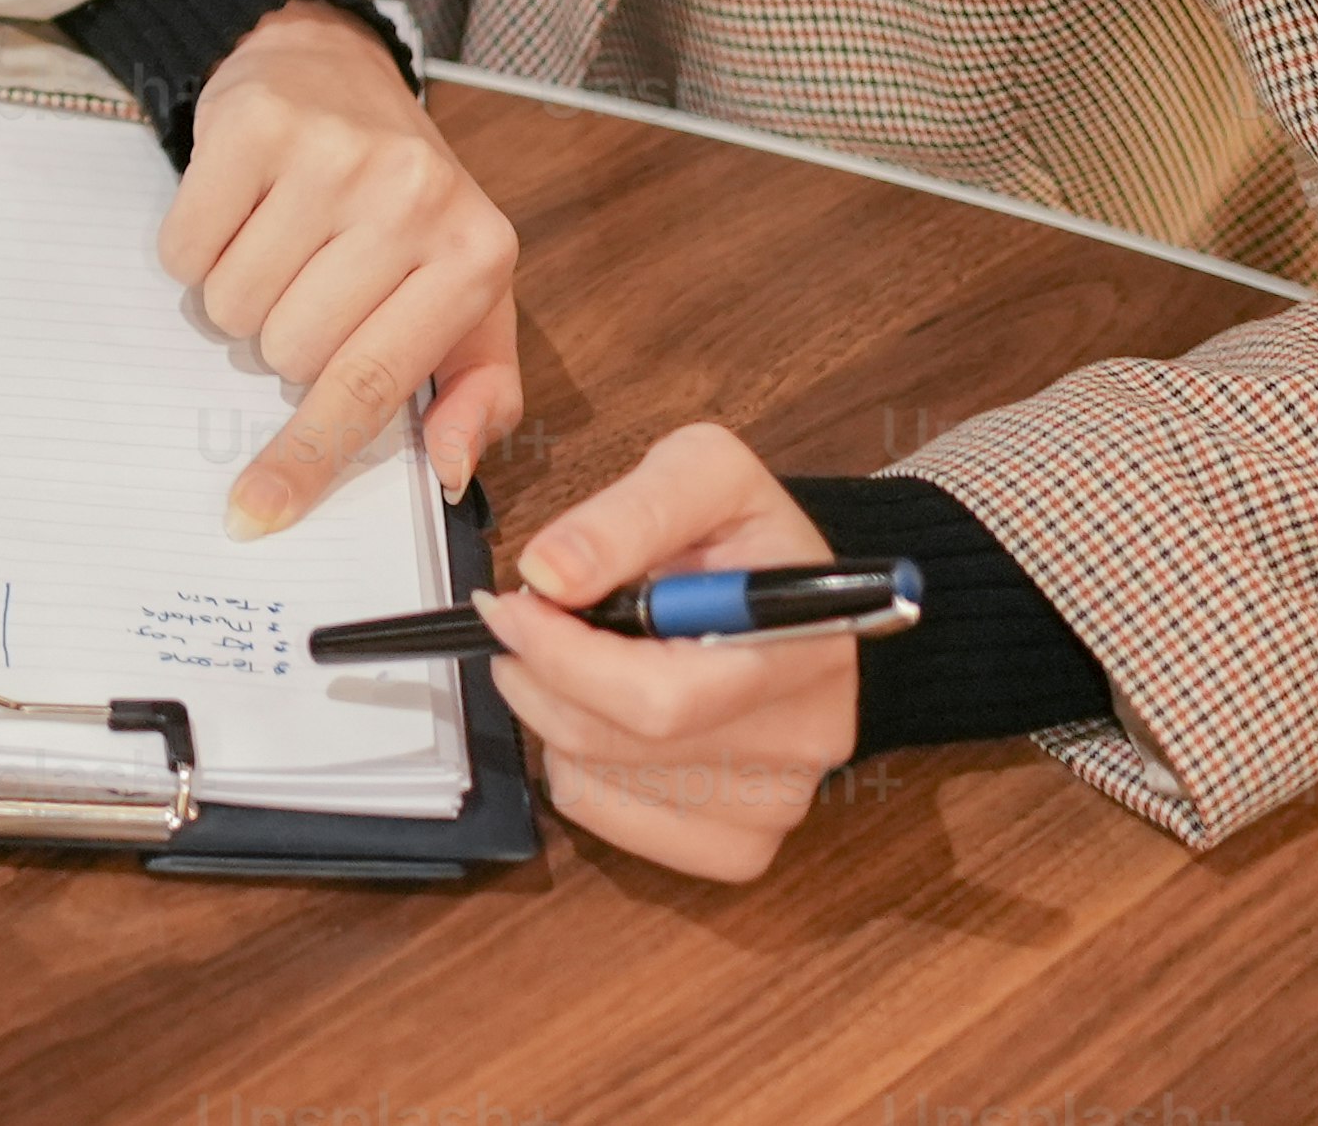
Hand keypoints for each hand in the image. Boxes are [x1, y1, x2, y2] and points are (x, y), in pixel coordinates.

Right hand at [161, 2, 525, 537]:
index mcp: (476, 255)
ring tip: (275, 242)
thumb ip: (477, 390)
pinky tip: (238, 211)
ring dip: (237, 297)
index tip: (257, 510)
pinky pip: (186, 249)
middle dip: (281, 339)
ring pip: (232, 307)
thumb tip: (447, 470)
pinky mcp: (256, 124)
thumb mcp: (467, 293)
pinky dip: (195, 252)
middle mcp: (413, 199)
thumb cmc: (405, 203)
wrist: (335, 68)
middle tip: (306, 283)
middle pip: (289, 351)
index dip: (306, 457)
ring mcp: (334, 155)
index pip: (374, 386)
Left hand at [481, 421, 856, 880]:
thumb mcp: (703, 472)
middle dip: (541, 675)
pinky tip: (598, 714)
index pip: (659, 696)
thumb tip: (547, 574)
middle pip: (620, 743)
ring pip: (600, 781)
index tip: (513, 605)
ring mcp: (776, 804)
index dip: (563, 655)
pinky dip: (574, 767)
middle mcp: (804, 740)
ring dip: (550, 714)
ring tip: (571, 658)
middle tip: (520, 624)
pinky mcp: (741, 845)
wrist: (797, 597)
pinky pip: (610, 821)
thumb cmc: (748, 535)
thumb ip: (628, 514)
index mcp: (804, 643)